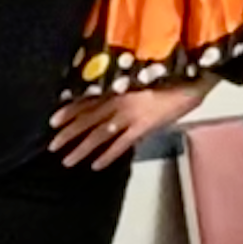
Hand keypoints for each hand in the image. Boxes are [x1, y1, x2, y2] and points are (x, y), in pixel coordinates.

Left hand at [49, 79, 216, 168]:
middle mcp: (118, 100)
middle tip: (52, 146)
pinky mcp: (144, 126)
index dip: (68, 111)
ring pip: (99, 134)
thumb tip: (109, 100)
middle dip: (68, 133)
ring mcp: (130, 114)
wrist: (190, 79)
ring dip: (81, 148)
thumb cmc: (167, 77)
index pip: (85, 100)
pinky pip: (121, 144)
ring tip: (66, 161)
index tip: (52, 121)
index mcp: (115, 87)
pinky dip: (107, 155)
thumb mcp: (139, 79)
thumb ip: (122, 89)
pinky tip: (95, 165)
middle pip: (86, 119)